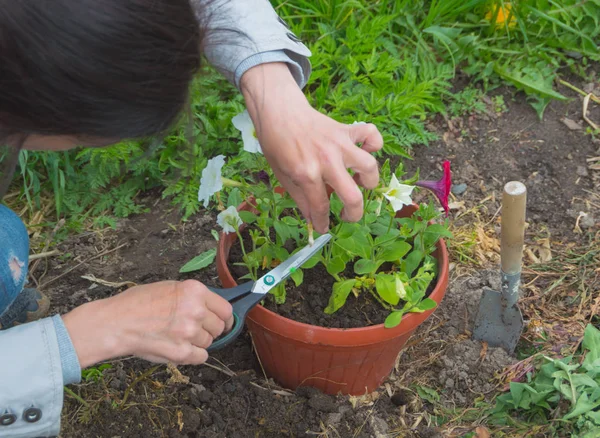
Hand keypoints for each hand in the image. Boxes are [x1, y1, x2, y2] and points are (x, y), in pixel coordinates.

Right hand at [62, 280, 233, 367]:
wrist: (116, 322)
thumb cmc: (137, 303)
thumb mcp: (168, 287)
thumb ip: (191, 296)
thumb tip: (210, 305)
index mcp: (194, 291)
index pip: (225, 308)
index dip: (225, 317)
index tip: (223, 321)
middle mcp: (196, 310)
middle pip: (219, 327)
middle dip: (210, 329)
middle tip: (194, 329)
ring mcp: (190, 332)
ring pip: (209, 342)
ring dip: (198, 342)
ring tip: (178, 337)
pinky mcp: (182, 352)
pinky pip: (201, 357)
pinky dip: (193, 356)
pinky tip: (180, 348)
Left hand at [240, 63, 382, 232]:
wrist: (279, 112)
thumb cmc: (277, 145)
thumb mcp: (282, 176)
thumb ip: (301, 199)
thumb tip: (313, 219)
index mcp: (306, 174)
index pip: (321, 207)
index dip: (322, 222)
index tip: (324, 226)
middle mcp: (326, 161)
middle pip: (353, 196)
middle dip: (353, 214)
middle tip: (346, 214)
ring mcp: (339, 144)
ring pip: (369, 167)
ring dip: (369, 180)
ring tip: (358, 183)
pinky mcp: (346, 130)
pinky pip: (371, 135)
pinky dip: (374, 144)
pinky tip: (366, 151)